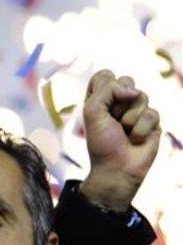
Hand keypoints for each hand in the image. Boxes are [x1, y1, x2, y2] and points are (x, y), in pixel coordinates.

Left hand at [79, 69, 161, 212]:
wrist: (117, 169)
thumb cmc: (101, 143)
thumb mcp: (92, 112)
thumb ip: (107, 90)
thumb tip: (133, 90)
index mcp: (100, 98)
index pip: (105, 75)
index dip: (104, 88)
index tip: (99, 106)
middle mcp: (119, 101)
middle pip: (126, 80)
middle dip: (117, 103)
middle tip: (112, 122)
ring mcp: (137, 110)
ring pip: (141, 96)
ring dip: (129, 119)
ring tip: (124, 133)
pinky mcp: (153, 121)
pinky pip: (152, 113)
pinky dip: (141, 130)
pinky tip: (136, 140)